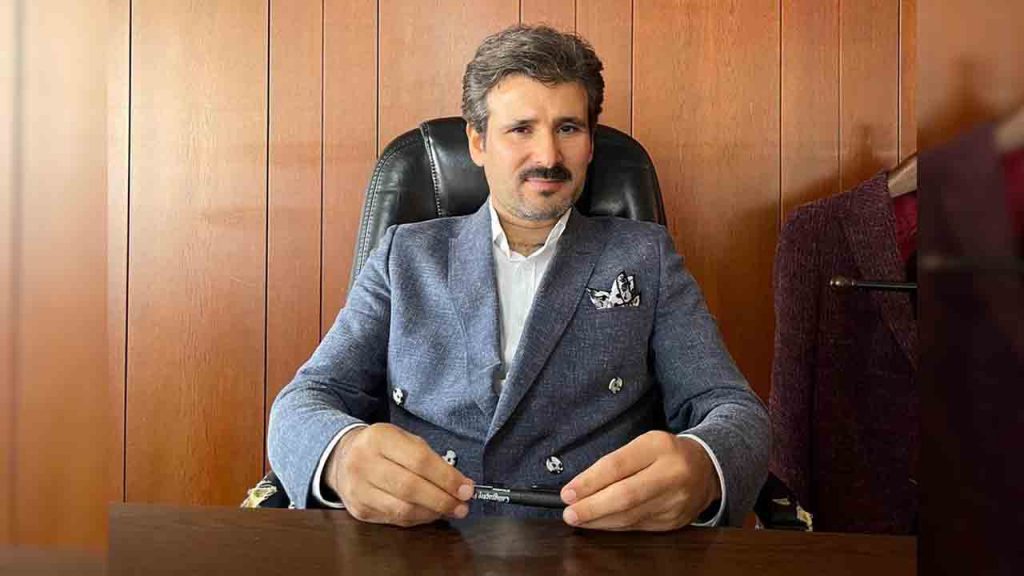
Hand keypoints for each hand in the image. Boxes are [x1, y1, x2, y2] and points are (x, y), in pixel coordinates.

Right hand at [325, 423, 474, 526]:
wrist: (343, 457)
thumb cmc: (382, 448)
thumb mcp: (404, 440)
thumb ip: (431, 459)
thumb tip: (461, 485)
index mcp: (379, 437)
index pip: (419, 461)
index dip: (446, 478)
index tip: (466, 488)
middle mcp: (363, 463)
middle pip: (410, 488)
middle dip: (442, 499)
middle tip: (462, 505)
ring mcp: (358, 489)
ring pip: (402, 509)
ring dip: (432, 513)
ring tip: (450, 510)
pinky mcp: (358, 510)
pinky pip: (394, 519)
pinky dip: (417, 519)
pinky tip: (429, 513)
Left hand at [559, 431, 720, 530]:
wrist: (706, 469)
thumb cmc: (666, 454)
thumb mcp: (643, 444)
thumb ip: (614, 463)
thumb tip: (581, 487)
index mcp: (659, 447)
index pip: (618, 465)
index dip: (590, 482)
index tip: (568, 492)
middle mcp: (671, 474)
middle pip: (625, 496)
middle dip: (592, 507)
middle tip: (569, 512)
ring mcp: (675, 501)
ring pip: (630, 517)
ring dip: (599, 520)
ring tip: (578, 517)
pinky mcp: (674, 521)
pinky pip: (637, 527)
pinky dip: (614, 526)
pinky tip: (599, 523)